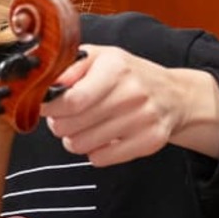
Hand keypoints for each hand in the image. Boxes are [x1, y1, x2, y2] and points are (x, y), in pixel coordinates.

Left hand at [41, 45, 218, 165]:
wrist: (174, 95)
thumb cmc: (127, 76)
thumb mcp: (99, 57)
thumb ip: (69, 67)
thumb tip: (45, 83)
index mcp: (115, 68)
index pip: (70, 101)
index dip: (49, 108)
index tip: (44, 106)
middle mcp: (132, 93)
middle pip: (69, 126)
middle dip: (58, 123)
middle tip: (66, 116)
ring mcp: (144, 119)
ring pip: (80, 145)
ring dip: (75, 139)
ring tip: (86, 125)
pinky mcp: (149, 141)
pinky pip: (100, 159)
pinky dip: (95, 152)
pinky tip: (103, 137)